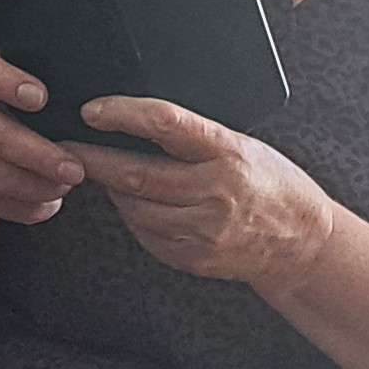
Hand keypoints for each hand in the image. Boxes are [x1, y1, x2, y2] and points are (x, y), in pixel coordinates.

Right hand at [0, 55, 90, 225]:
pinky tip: (52, 199)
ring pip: (5, 178)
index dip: (9, 85)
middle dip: (40, 156)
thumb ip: (54, 84)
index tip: (40, 98)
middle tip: (75, 170)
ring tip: (70, 182)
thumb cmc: (15, 114)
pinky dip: (36, 206)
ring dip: (43, 187)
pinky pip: (9, 206)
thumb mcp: (22, 88)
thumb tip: (106, 99)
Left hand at [61, 96, 340, 285]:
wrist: (302, 240)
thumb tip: (137, 122)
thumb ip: (195, 138)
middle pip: (136, 174)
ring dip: (113, 190)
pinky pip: (146, 234)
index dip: (123, 114)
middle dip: (92, 160)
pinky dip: (134, 217)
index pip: (166, 124)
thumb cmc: (270, 182)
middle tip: (65, 148)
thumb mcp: (242, 145)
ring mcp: (204, 229)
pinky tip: (138, 204)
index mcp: (229, 152)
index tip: (93, 110)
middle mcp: (216, 192)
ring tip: (106, 175)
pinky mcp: (195, 257)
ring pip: (134, 207)